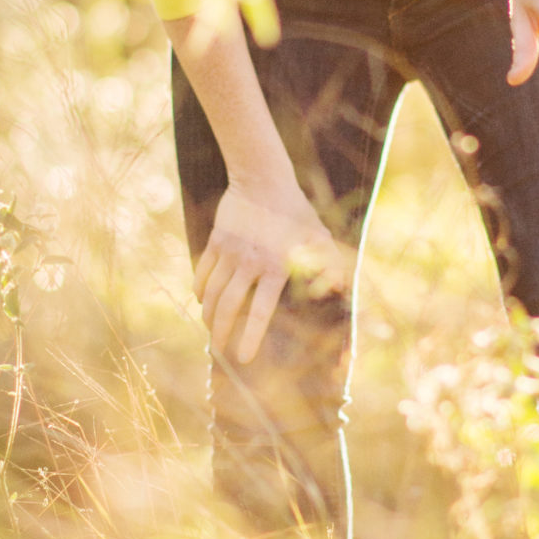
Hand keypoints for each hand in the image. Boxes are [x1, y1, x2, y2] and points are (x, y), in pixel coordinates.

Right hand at [196, 180, 348, 365]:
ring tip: (210, 330)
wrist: (263, 179)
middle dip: (221, 333)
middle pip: (228, 306)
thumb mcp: (319, 237)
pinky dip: (199, 289)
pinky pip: (203, 271)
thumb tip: (338, 289)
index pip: (260, 311)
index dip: (251, 337)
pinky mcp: (216, 241)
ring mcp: (229, 252)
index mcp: (275, 266)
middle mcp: (249, 262)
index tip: (244, 359)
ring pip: (211, 292)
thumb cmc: (296, 212)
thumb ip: (329, 265)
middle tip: (218, 352)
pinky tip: (201, 300)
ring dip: (208, 315)